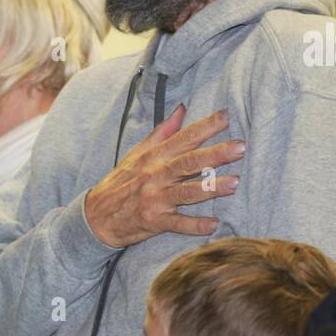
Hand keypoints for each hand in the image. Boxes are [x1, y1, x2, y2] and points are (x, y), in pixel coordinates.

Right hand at [84, 105, 242, 247]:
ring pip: (186, 191)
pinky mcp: (154, 221)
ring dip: (211, 188)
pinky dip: (195, 225)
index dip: (205, 127)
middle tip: (240, 147)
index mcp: (154, 157)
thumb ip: (162, 132)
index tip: (226, 117)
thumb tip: (182, 110)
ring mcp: (155, 199)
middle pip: (188, 162)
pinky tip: (213, 225)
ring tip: (235, 183)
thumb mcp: (137, 154)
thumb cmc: (121, 183)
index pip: (183, 138)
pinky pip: (177, 223)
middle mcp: (155, 176)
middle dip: (215, 155)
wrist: (96, 215)